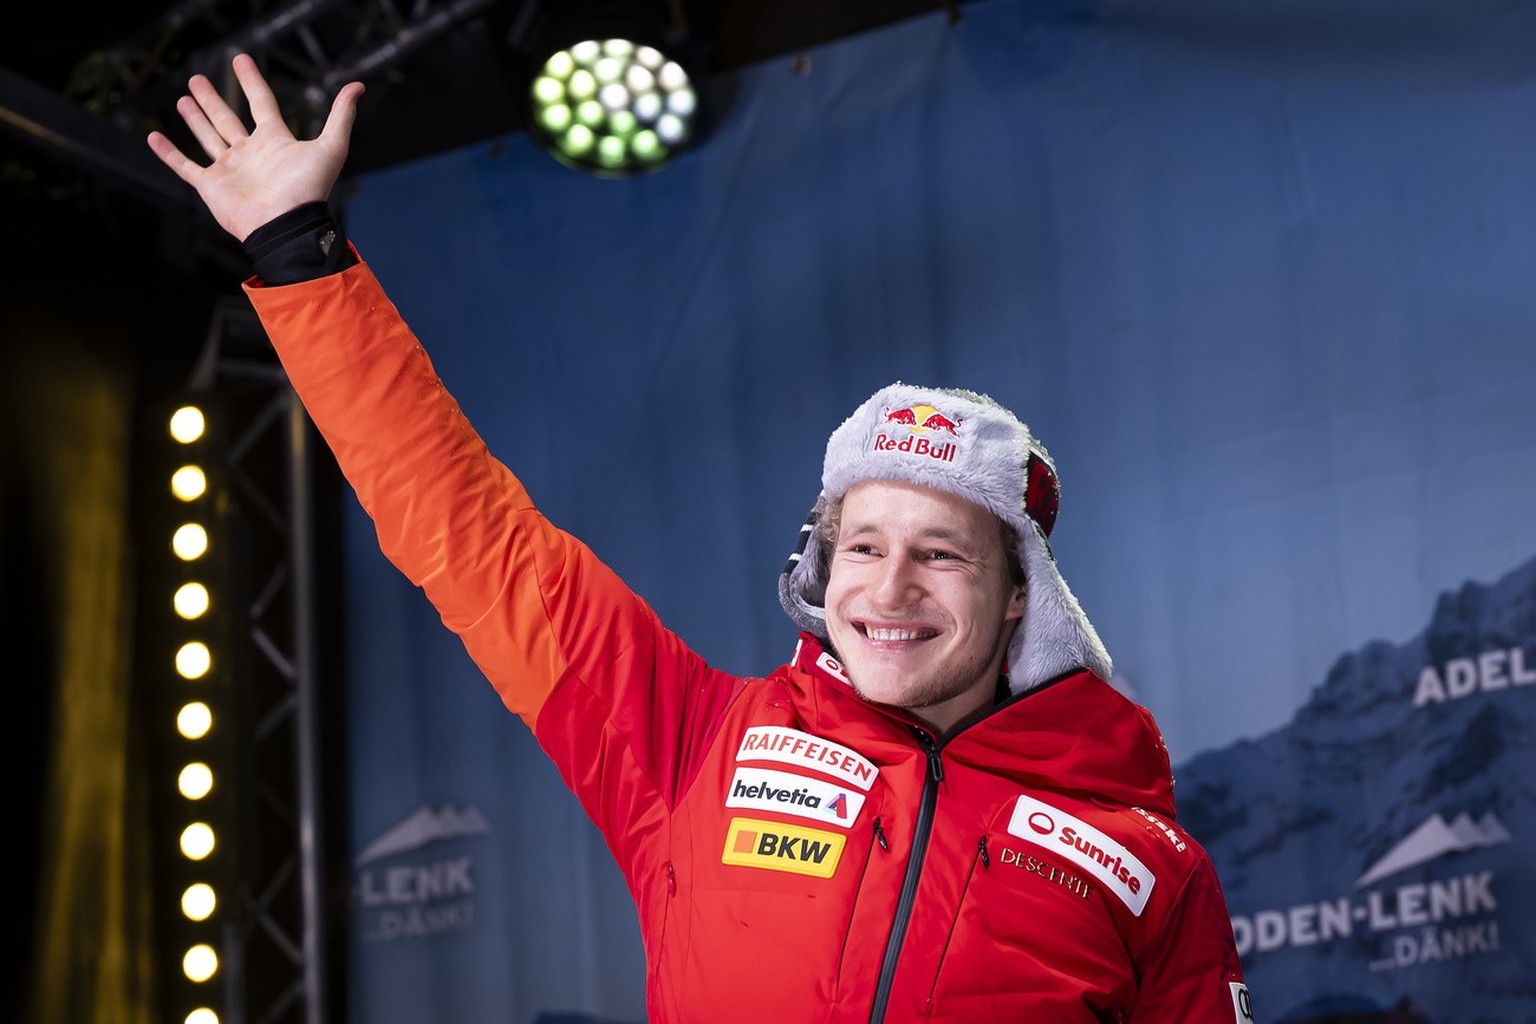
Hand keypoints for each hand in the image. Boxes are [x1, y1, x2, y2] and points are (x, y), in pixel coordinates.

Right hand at [147, 52, 364, 241]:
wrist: (286, 223)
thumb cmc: (309, 189)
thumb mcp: (330, 146)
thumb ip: (341, 116)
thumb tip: (357, 87)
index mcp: (275, 142)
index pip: (261, 103)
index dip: (251, 81)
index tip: (241, 60)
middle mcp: (251, 154)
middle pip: (228, 119)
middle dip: (213, 100)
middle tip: (198, 79)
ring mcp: (230, 169)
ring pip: (208, 138)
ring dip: (195, 119)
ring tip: (184, 99)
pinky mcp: (211, 186)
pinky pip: (184, 167)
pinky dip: (168, 153)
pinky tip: (153, 137)